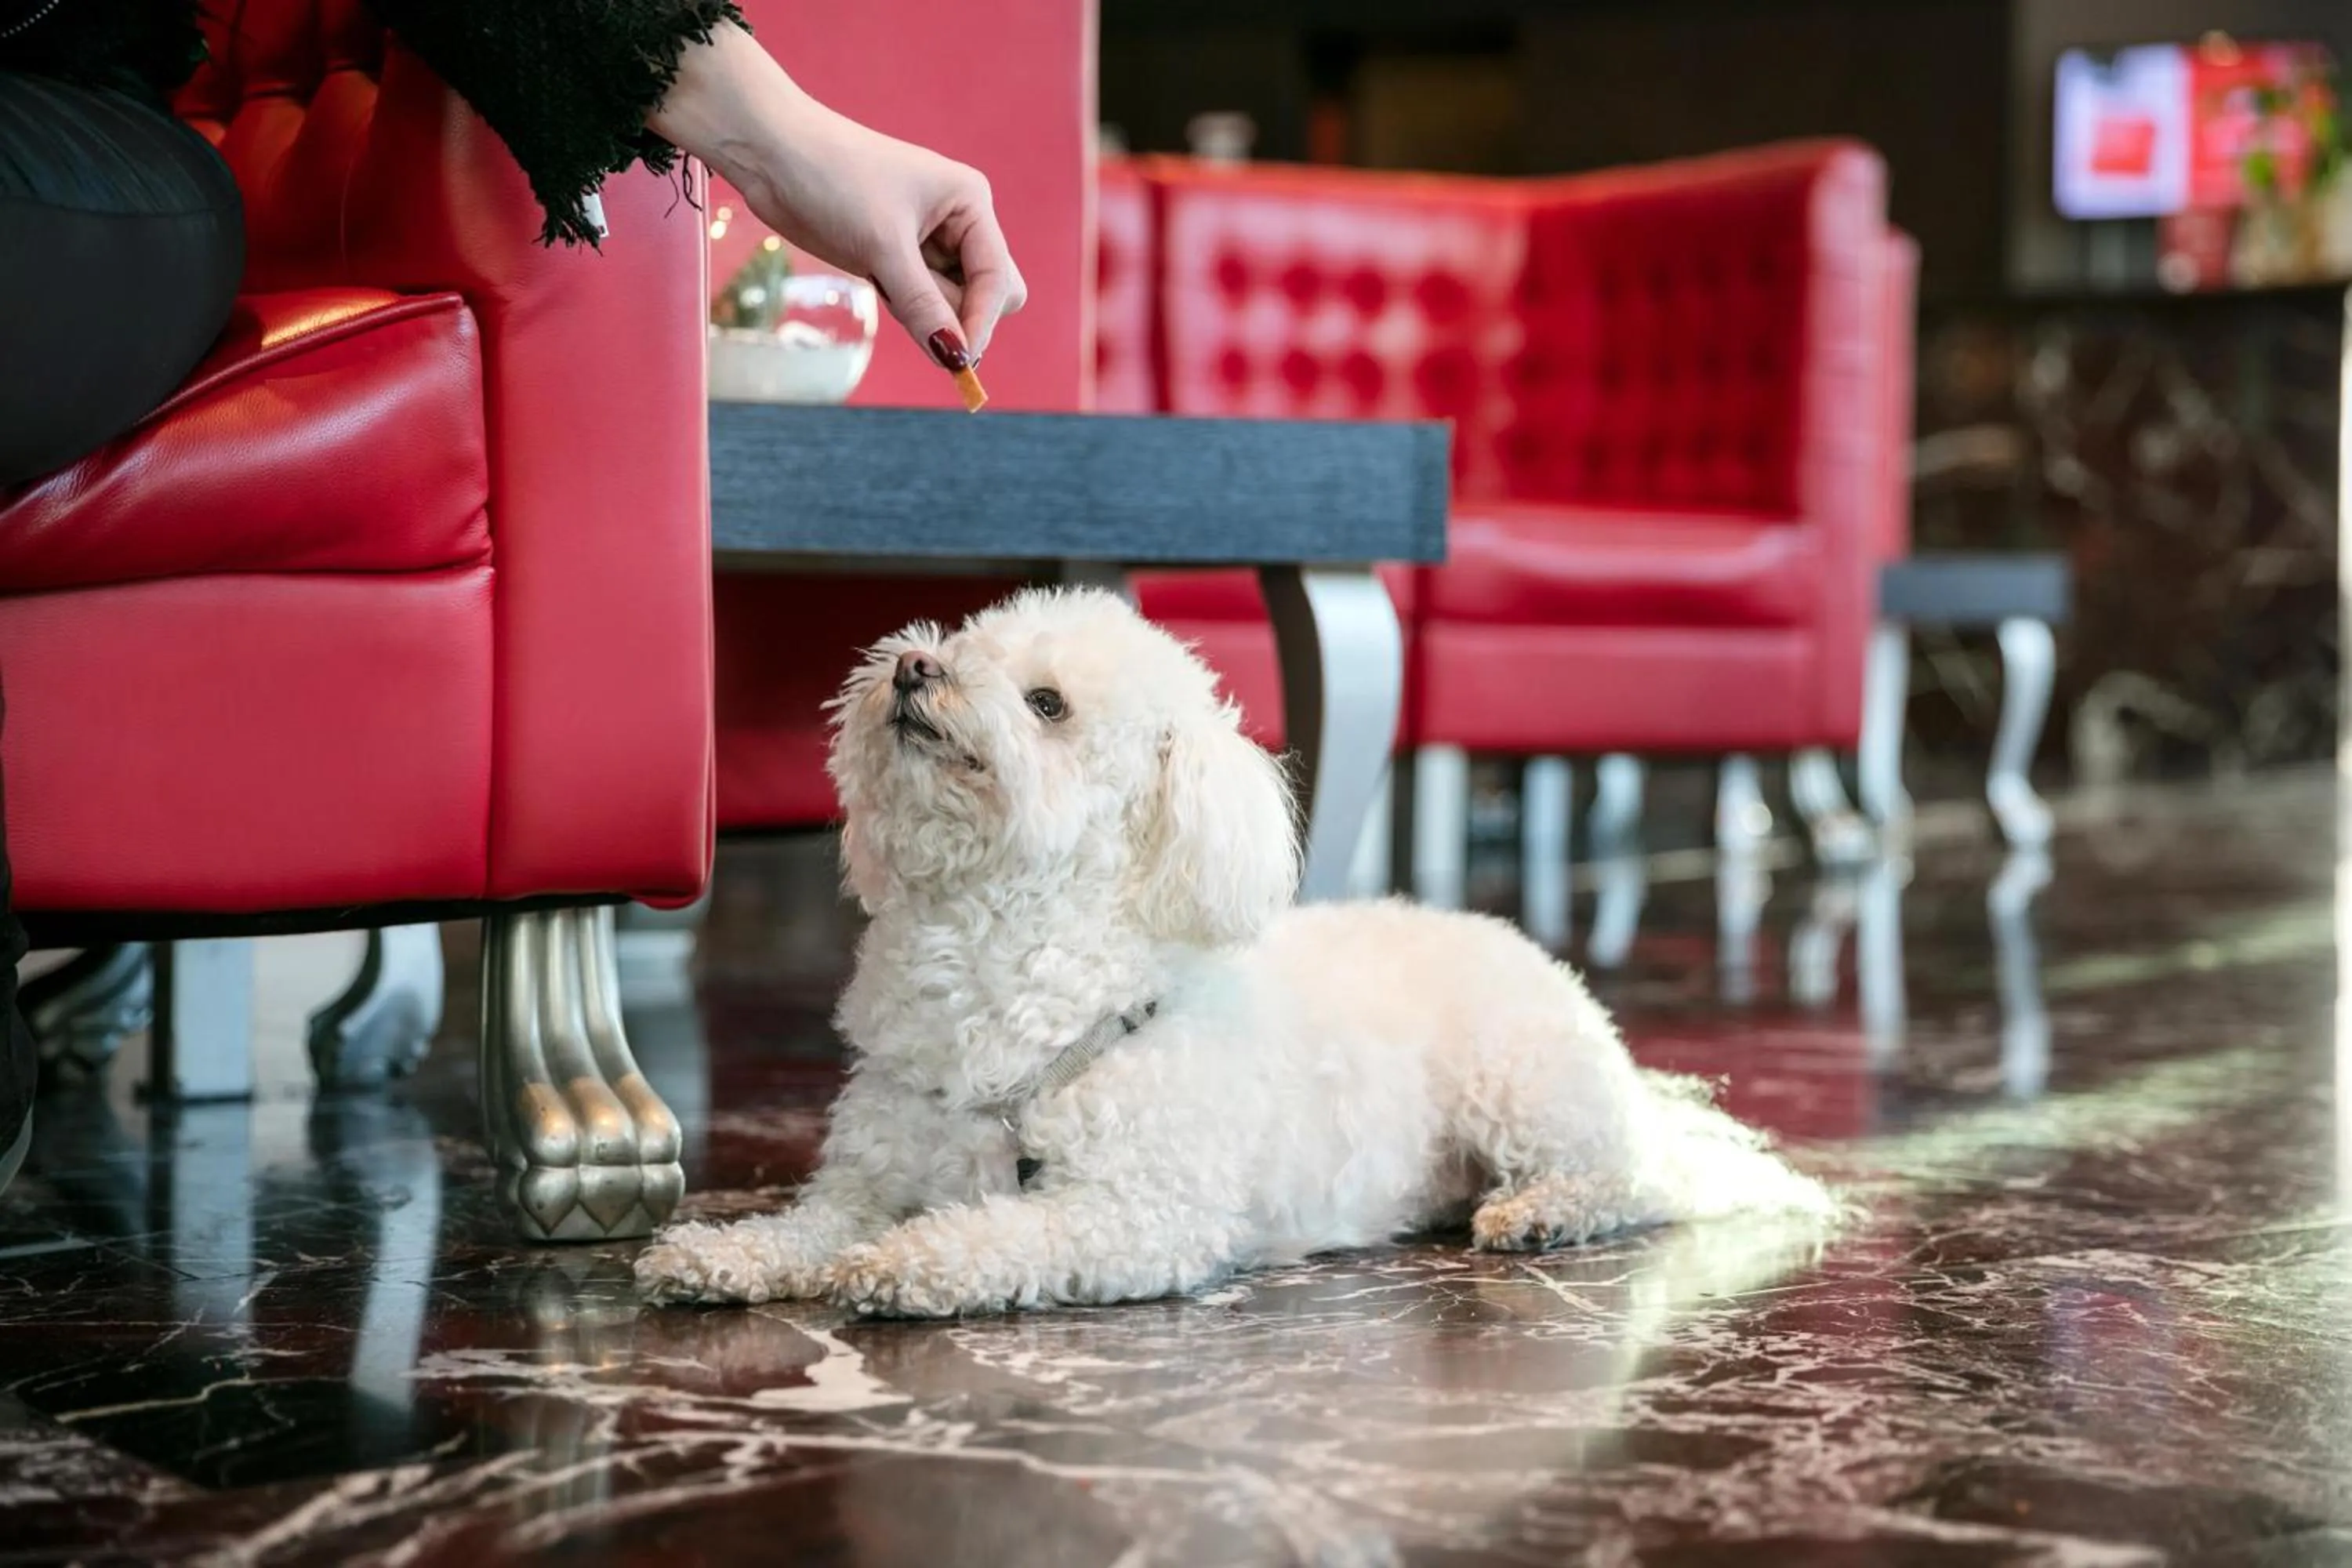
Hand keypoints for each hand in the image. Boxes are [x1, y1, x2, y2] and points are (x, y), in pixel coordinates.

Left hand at [651, 22, 1026, 365]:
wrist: (771, 153)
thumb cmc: (832, 180)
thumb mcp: (882, 248)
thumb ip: (924, 307)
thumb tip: (956, 360)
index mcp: (970, 202)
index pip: (998, 279)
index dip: (981, 321)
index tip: (958, 360)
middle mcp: (958, 221)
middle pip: (987, 293)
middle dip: (956, 312)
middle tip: (909, 303)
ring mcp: (928, 240)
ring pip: (950, 301)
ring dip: (923, 308)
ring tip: (879, 274)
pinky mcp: (898, 255)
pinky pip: (920, 298)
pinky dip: (904, 303)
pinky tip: (873, 277)